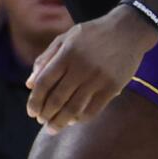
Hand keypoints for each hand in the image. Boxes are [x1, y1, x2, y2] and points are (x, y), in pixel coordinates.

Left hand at [27, 7, 157, 129]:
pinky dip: (80, 118)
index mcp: (66, 53)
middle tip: (41, 121)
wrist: (128, 30)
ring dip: (60, 122)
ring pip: (74, 108)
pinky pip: (93, 109)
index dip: (35, 100)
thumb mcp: (66, 38)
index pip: (44, 83)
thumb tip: (29, 84)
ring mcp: (98, 78)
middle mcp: (81, 67)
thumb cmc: (93, 34)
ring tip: (53, 128)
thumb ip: (46, 59)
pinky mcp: (113, 87)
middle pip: (57, 99)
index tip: (31, 112)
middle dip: (45, 114)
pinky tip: (74, 120)